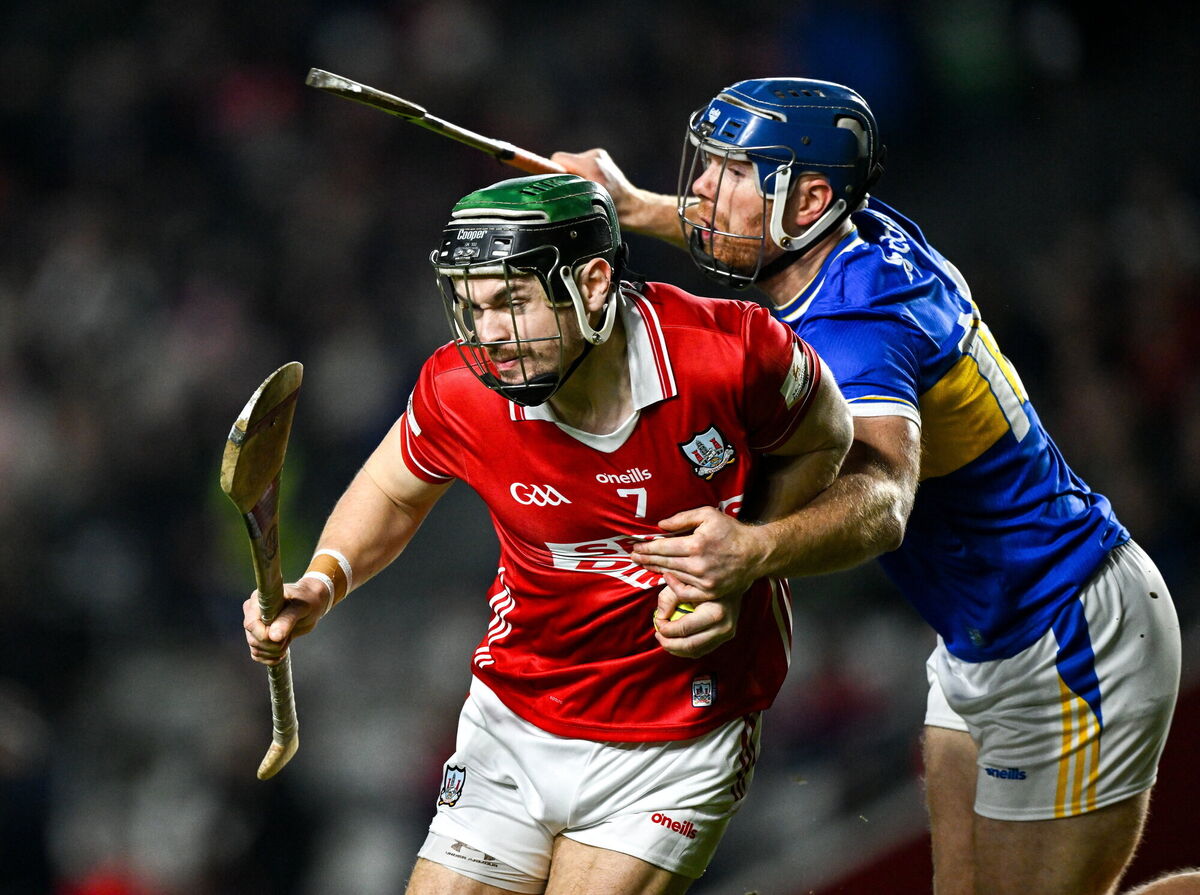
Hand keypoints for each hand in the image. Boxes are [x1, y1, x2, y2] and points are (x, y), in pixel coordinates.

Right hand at [242, 579, 325, 665]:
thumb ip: (287, 620)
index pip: (251, 624)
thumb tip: (273, 637)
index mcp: (258, 600)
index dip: (265, 635)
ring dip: (274, 651)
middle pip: (254, 640)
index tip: (281, 636)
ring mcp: (254, 626)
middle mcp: (251, 612)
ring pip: (256, 649)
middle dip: (274, 645)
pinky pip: (257, 654)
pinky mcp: (258, 636)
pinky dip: (270, 657)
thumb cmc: (307, 600)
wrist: (312, 604)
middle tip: (289, 636)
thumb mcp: (301, 607)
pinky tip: (283, 650)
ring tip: (288, 639)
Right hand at [550, 149, 639, 218]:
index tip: (534, 167)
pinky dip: (581, 174)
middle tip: (572, 194)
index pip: (558, 159)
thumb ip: (565, 191)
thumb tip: (545, 187)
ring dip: (574, 177)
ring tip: (585, 192)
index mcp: (590, 166)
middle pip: (564, 162)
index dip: (548, 168)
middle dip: (564, 176)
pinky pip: (581, 165)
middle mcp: (595, 157)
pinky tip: (591, 187)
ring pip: (572, 165)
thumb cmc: (612, 209)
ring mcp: (599, 156)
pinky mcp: (601, 158)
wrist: (633, 208)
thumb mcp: (583, 204)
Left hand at [630, 506, 766, 602]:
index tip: (636, 548)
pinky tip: (666, 578)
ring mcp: (704, 581)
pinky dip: (673, 586)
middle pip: (664, 562)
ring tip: (646, 565)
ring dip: (657, 570)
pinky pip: (685, 592)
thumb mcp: (708, 515)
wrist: (755, 553)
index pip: (663, 547)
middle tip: (634, 557)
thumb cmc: (731, 531)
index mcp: (696, 544)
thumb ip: (682, 518)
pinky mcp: (710, 592)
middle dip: (647, 559)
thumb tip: (661, 525)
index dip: (647, 548)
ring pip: (672, 575)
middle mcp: (698, 565)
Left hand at [652, 584, 740, 657]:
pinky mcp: (725, 637)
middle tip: (658, 634)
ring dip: (676, 649)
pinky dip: (686, 649)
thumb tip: (660, 616)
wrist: (733, 580)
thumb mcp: (685, 584)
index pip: (683, 628)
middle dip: (668, 643)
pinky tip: (676, 640)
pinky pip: (702, 650)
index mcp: (715, 613)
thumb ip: (669, 598)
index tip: (657, 620)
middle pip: (689, 645)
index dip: (665, 628)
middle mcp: (723, 627)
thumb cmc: (706, 582)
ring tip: (664, 638)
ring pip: (695, 651)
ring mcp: (726, 634)